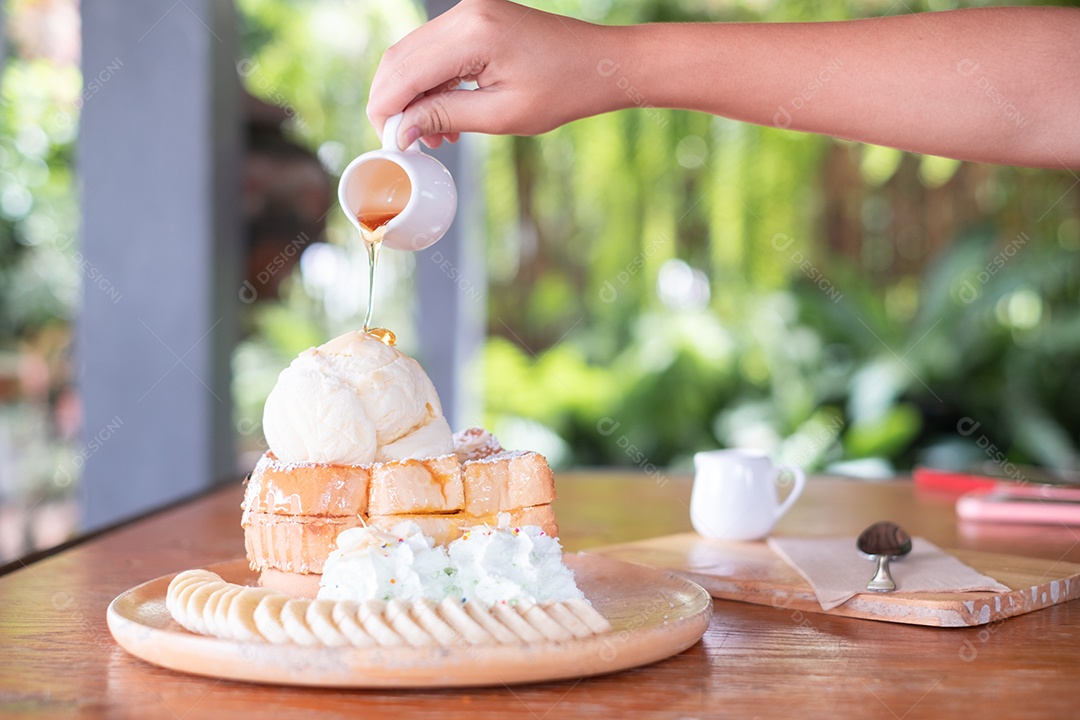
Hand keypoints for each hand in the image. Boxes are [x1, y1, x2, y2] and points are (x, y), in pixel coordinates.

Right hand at [367, 0, 615, 148]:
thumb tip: (403, 130)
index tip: (389, 143)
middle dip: (393, 104)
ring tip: (433, 135)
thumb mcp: (503, 115)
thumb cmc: (564, 90)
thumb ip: (446, 117)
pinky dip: (429, 83)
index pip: (404, 73)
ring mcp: (469, 12)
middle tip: (405, 142)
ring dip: (411, 96)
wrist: (601, 63)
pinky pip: (434, 50)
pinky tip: (444, 114)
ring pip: (412, 54)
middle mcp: (465, 14)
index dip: (387, 111)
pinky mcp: (475, 18)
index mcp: (473, 34)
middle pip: (399, 59)